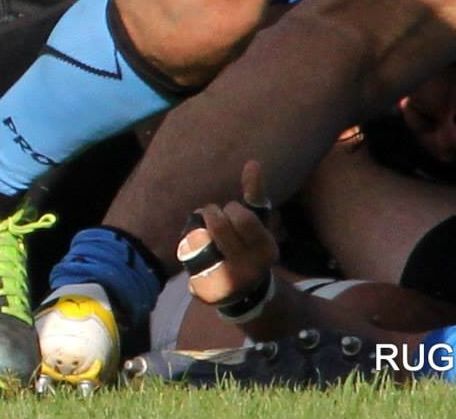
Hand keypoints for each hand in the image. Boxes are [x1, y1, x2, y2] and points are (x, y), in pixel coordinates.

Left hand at [176, 161, 279, 310]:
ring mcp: (228, 284)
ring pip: (199, 244)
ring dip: (196, 232)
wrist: (246, 293)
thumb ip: (256, 194)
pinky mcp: (207, 294)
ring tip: (199, 231)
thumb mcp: (260, 223)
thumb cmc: (251, 246)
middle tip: (209, 214)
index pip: (242, 216)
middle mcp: (250, 269)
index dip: (231, 209)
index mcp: (267, 249)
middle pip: (218, 227)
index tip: (231, 211)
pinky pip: (188, 263)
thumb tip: (252, 162)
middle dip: (210, 214)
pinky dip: (189, 253)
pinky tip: (196, 256)